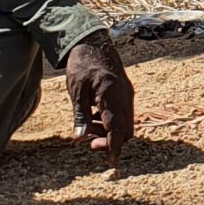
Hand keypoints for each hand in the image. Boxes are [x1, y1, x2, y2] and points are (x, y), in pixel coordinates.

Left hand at [65, 34, 135, 168]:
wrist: (92, 42)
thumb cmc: (82, 65)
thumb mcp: (76, 91)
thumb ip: (80, 115)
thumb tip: (79, 137)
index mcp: (112, 96)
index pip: (117, 128)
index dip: (114, 147)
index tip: (111, 162)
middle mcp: (124, 96)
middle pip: (126, 129)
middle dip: (110, 141)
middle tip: (89, 144)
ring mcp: (126, 94)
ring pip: (125, 122)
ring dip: (109, 131)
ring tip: (88, 129)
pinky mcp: (124, 92)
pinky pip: (122, 113)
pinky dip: (111, 121)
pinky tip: (94, 117)